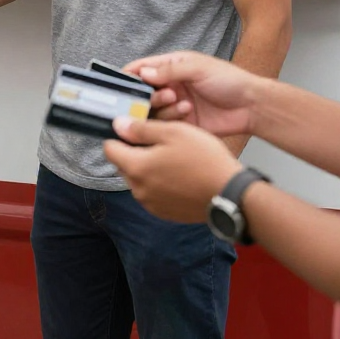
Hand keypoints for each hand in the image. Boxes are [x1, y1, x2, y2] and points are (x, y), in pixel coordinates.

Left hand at [104, 115, 242, 224]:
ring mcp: (151, 204)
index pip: (109, 148)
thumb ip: (141, 129)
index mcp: (136, 167)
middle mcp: (138, 190)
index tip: (135, 129)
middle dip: (135, 152)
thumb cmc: (204, 159)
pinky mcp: (165, 213)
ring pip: (139, 179)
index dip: (120, 135)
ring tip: (173, 159)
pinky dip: (160, 184)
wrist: (230, 194)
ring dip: (148, 168)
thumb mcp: (173, 132)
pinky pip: (153, 193)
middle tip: (160, 142)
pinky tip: (179, 176)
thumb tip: (117, 125)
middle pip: (124, 164)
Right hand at [124, 51, 260, 138]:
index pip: (142, 69)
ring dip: (163, 107)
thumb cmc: (229, 80)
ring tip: (183, 103)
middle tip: (165, 95)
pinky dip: (172, 120)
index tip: (121, 84)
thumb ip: (170, 70)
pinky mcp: (182, 125)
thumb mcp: (199, 68)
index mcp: (171, 67)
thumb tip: (143, 73)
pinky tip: (188, 113)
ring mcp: (174, 106)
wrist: (252, 107)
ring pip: (152, 111)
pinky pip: (165, 125)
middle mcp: (169, 86)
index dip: (130, 75)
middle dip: (148, 95)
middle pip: (143, 92)